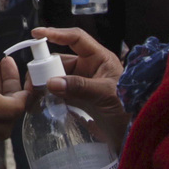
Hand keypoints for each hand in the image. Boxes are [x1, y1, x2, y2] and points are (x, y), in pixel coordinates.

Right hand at [31, 27, 128, 152]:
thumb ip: (79, 87)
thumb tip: (50, 83)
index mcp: (99, 58)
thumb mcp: (106, 94)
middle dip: (44, 68)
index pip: (76, 38)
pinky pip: (58, 93)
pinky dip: (48, 96)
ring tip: (33, 95)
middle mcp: (89, 68)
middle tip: (32, 82)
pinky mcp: (78, 100)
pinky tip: (40, 103)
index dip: (56, 33)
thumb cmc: (130, 107)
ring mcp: (82, 84)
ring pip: (56, 77)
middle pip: (60, 60)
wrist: (136, 134)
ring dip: (44, 84)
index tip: (36, 34)